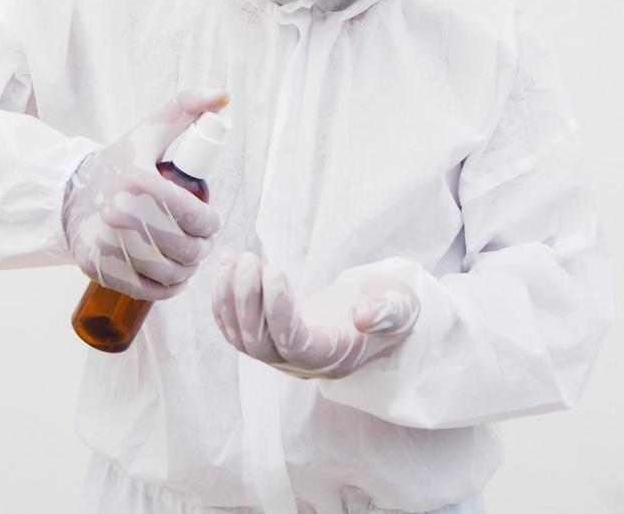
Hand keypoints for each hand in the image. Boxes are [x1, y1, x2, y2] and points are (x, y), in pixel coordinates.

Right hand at [62, 87, 228, 299]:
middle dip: (201, 248)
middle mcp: (121, 214)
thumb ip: (187, 107)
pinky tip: (172, 278)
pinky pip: (146, 290)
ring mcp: (106, 244)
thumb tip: (223, 96)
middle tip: (200, 243)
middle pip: (185, 249)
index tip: (208, 221)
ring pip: (169, 274)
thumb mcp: (151, 130)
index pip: (196, 217)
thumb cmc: (119, 163)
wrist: (68, 193)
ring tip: (188, 260)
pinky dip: (167, 290)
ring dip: (187, 271)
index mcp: (139, 181)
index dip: (212, 224)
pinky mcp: (97, 268)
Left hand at [211, 251, 419, 378]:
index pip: (293, 344)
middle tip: (250, 258)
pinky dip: (223, 298)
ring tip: (234, 258)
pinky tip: (225, 265)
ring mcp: (280, 354)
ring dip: (230, 298)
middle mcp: (299, 364)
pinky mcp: (267, 337)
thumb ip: (387, 313)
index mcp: (330, 358)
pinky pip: (234, 327)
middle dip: (247, 300)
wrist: (376, 312)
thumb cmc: (390, 308)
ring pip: (241, 337)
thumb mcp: (400, 308)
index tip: (276, 271)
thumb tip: (362, 316)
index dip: (278, 311)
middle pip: (259, 344)